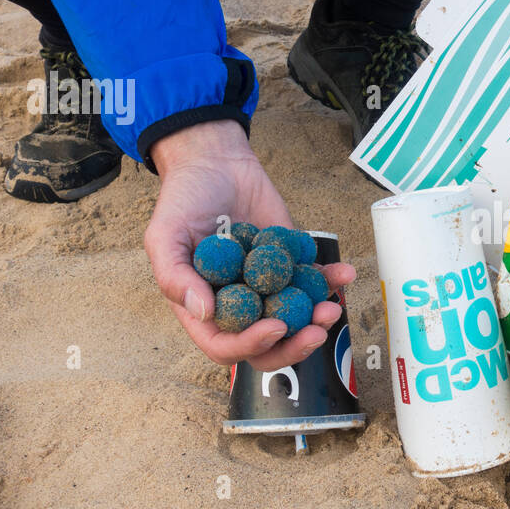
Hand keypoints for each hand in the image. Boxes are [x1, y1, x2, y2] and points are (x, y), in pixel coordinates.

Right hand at [145, 119, 355, 370]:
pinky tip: (344, 273)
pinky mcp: (292, 264)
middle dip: (295, 344)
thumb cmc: (183, 200)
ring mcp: (268, 286)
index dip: (250, 344)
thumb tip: (204, 313)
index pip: (226, 345)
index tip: (275, 327)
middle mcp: (239, 304)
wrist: (215, 163)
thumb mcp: (165, 235)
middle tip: (316, 331)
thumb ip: (175, 276)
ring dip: (318, 318)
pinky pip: (314, 281)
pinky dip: (331, 280)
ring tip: (332, 306)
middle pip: (268, 343)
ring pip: (297, 317)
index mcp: (204, 308)